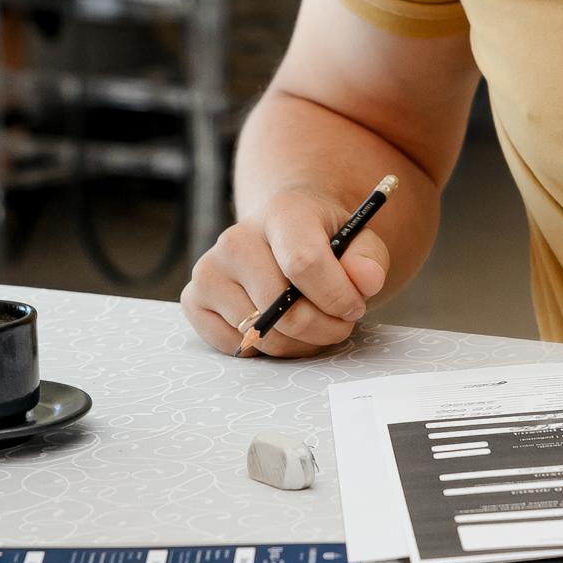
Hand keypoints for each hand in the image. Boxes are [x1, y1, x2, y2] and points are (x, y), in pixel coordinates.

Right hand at [180, 188, 389, 356]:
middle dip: (323, 328)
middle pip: (282, 309)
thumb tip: (365, 281)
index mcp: (281, 213)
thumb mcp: (357, 240)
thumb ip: (369, 259)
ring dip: (298, 343)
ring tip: (313, 323)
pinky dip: (265, 349)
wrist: (283, 234)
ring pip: (261, 334)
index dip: (336, 297)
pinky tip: (280, 326)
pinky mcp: (193, 299)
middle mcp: (235, 237)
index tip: (355, 308)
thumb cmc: (324, 241)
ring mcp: (208, 269)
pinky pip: (234, 346)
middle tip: (340, 324)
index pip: (304, 263)